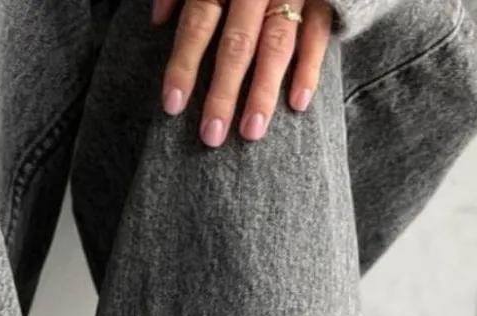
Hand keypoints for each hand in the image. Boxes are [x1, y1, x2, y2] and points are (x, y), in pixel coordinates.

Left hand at [153, 0, 332, 144]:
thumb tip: (158, 18)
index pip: (198, 23)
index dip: (183, 63)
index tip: (172, 106)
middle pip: (237, 42)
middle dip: (223, 91)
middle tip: (211, 136)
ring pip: (277, 44)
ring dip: (263, 91)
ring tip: (251, 132)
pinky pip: (318, 34)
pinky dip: (310, 68)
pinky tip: (298, 103)